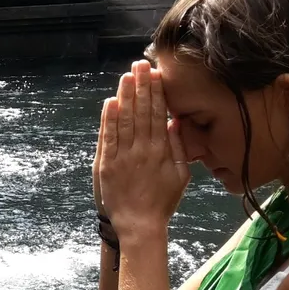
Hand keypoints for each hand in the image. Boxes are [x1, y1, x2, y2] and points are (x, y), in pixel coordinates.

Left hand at [97, 61, 189, 237]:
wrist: (140, 225)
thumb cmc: (162, 201)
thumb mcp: (181, 175)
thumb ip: (179, 148)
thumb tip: (176, 122)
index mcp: (161, 151)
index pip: (158, 114)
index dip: (156, 92)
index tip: (155, 74)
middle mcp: (142, 150)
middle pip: (142, 112)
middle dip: (141, 86)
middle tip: (140, 64)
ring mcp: (123, 156)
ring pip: (125, 120)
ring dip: (125, 96)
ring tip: (126, 76)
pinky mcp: (107, 165)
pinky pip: (108, 138)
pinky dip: (109, 119)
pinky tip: (111, 102)